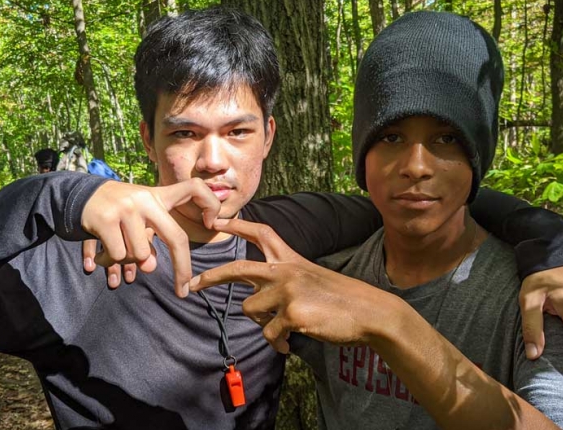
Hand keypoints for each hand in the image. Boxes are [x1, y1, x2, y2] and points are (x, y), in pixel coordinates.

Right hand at [81, 179, 220, 296]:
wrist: (76, 194)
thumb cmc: (116, 211)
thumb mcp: (138, 219)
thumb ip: (149, 242)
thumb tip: (149, 267)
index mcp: (159, 196)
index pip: (194, 188)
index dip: (211, 204)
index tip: (212, 224)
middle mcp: (146, 200)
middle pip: (176, 237)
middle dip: (182, 268)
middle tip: (183, 291)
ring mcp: (126, 208)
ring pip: (141, 255)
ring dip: (128, 262)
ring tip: (114, 255)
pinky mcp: (105, 219)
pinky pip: (117, 255)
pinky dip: (109, 263)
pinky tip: (99, 259)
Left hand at [192, 218, 389, 352]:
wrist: (369, 311)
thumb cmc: (340, 299)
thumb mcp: (311, 278)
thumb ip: (282, 283)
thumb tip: (253, 304)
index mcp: (290, 260)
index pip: (261, 233)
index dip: (237, 225)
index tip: (216, 218)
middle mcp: (285, 271)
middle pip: (237, 270)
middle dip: (211, 278)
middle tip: (193, 286)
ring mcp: (287, 291)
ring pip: (249, 310)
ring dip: (262, 323)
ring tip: (284, 329)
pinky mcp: (291, 313)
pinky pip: (269, 334)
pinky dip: (278, 343)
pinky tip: (291, 344)